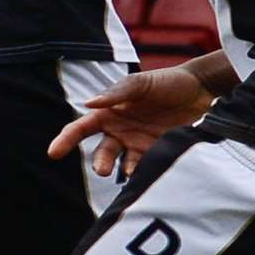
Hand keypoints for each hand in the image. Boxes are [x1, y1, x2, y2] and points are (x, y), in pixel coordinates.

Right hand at [48, 64, 216, 176]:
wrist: (202, 90)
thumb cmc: (167, 82)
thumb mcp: (141, 83)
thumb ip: (117, 93)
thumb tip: (88, 103)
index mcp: (110, 112)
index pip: (82, 128)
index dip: (65, 139)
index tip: (53, 152)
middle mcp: (120, 131)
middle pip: (101, 152)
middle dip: (100, 162)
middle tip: (102, 170)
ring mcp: (138, 144)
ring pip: (121, 164)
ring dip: (121, 170)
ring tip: (129, 172)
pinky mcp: (157, 153)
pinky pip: (144, 167)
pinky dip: (142, 172)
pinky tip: (145, 172)